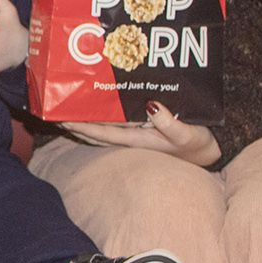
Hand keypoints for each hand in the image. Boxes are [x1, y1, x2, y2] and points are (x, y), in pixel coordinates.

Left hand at [60, 104, 221, 166]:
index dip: (81, 126)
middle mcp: (130, 140)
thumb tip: (152, 107)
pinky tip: (91, 112)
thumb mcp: (187, 134)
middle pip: (94, 133)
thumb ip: (171, 123)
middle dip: (74, 124)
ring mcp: (133, 139)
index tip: (62, 117)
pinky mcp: (139, 134)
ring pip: (100, 132)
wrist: (207, 156)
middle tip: (53, 111)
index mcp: (136, 140)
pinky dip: (98, 121)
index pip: (102, 132)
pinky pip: (112, 128)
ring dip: (82, 123)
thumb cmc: (196, 145)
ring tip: (64, 111)